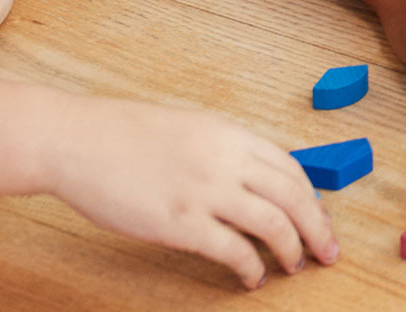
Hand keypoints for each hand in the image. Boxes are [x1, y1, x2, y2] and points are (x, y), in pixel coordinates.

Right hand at [46, 97, 336, 288]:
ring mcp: (205, 191)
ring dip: (292, 250)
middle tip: (330, 252)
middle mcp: (226, 159)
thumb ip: (226, 149)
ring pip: (274, 224)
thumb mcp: (190, 128)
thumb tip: (259, 174)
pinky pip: (233, 251)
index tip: (319, 218)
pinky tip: (251, 278)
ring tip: (295, 266)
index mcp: (231, 134)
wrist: (75, 140)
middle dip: (319, 228)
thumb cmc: (123, 135)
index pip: (292, 168)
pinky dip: (251, 268)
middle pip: (295, 197)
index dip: (312, 198)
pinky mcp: (181, 223)